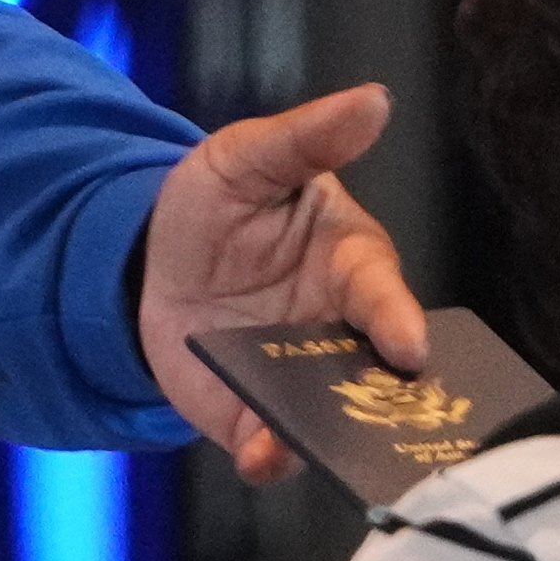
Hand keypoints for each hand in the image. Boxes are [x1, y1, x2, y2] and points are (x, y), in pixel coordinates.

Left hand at [140, 84, 427, 482]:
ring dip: (329, 436)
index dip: (397, 319)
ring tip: (310, 445)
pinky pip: (274, 446)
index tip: (409, 346)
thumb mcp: (247, 157)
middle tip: (397, 424)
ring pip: (332, 417)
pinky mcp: (260, 415)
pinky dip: (270, 458)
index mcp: (351, 263)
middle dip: (387, 398)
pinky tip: (260, 459)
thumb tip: (374, 101)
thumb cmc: (219, 202)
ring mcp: (304, 378)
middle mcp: (340, 329)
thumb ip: (307, 138)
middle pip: (375, 371)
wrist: (150, 261)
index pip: (383, 293)